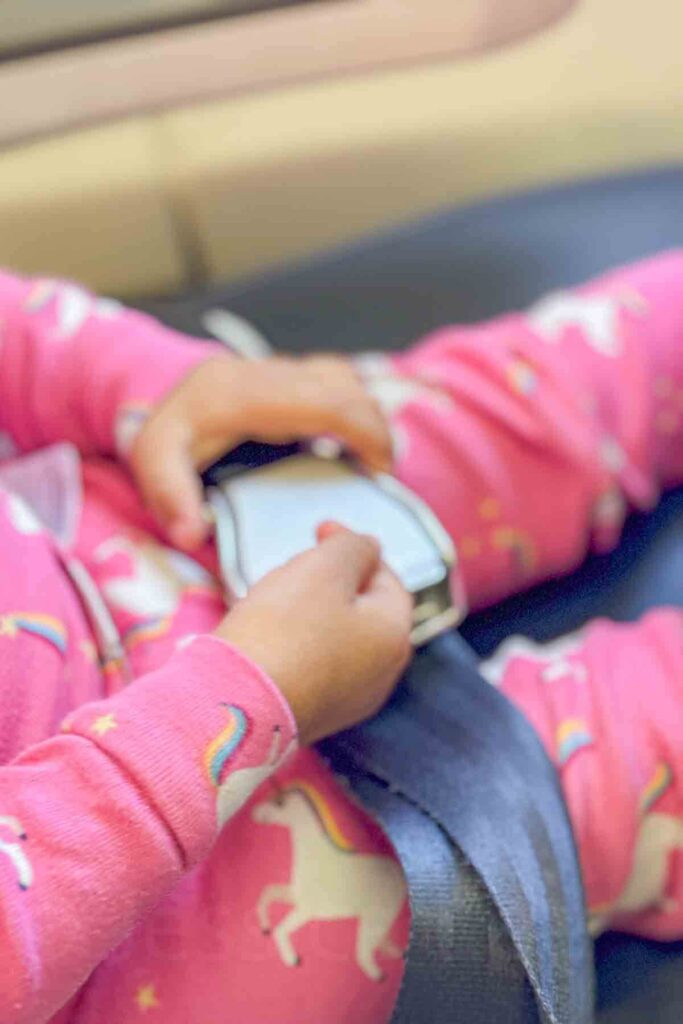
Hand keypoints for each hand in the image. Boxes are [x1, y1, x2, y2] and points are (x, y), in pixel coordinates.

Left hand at [130, 354, 391, 550]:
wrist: (146, 401)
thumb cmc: (160, 440)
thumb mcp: (152, 465)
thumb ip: (172, 498)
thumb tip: (191, 534)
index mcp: (240, 392)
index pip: (324, 401)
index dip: (365, 431)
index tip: (380, 471)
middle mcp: (261, 371)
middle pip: (343, 384)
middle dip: (375, 426)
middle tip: (383, 473)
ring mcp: (272, 367)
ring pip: (340, 376)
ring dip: (365, 413)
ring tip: (371, 459)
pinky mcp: (279, 372)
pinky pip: (330, 379)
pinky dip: (350, 407)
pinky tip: (351, 444)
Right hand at [215, 523, 411, 744]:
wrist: (232, 704)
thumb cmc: (284, 629)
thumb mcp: (325, 567)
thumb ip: (354, 547)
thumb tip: (368, 547)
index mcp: (393, 636)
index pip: (387, 577)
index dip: (354, 547)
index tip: (319, 529)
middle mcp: (381, 675)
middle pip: (361, 608)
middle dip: (330, 580)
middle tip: (294, 567)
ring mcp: (348, 701)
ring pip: (334, 636)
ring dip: (309, 611)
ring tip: (272, 600)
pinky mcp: (312, 716)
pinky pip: (311, 665)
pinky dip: (295, 642)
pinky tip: (264, 637)